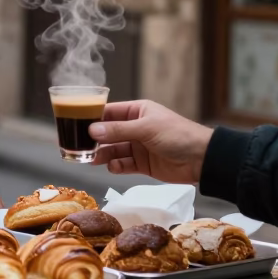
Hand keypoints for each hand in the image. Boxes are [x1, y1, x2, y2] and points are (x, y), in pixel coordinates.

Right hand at [89, 100, 212, 183]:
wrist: (201, 159)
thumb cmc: (176, 135)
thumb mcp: (146, 129)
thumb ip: (118, 130)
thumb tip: (92, 130)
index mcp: (137, 111)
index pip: (109, 112)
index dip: (92, 118)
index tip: (76, 125)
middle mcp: (135, 127)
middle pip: (108, 133)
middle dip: (95, 140)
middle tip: (79, 147)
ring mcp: (138, 146)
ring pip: (114, 150)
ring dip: (103, 154)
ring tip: (92, 160)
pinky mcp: (142, 164)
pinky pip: (123, 164)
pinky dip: (116, 166)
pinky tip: (112, 167)